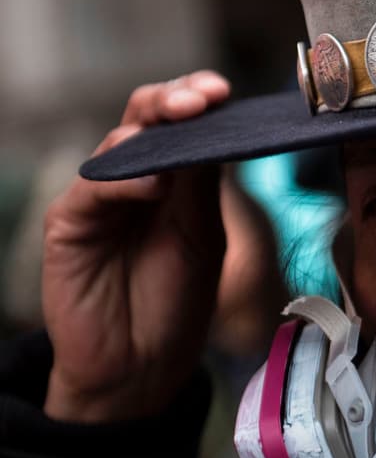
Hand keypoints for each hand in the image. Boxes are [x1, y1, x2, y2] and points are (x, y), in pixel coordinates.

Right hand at [42, 72, 229, 421]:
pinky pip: (94, 190)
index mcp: (173, 175)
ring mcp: (99, 198)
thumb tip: (214, 126)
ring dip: (153, 131)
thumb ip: (203, 184)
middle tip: (202, 96)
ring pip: (117, 144)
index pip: (181, 122)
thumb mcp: (203, 234)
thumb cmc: (177, 300)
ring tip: (185, 126)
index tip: (224, 92)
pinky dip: (125, 182)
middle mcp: (133, 178)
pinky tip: (154, 184)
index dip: (199, 99)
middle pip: (144, 118)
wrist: (142, 365)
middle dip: (173, 99)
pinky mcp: (69, 224)